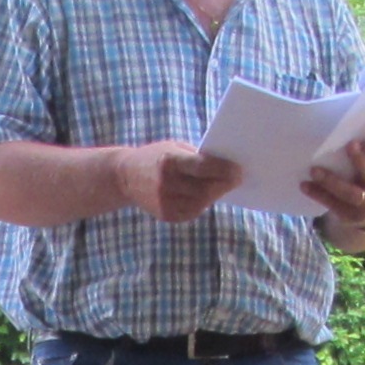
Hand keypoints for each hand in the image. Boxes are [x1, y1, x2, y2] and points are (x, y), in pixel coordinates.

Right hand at [117, 141, 242, 223]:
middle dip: (224, 184)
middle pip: (205, 189)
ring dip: (215, 194)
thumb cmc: (157, 157)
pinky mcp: (166, 215)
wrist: (125, 177)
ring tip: (222, 185)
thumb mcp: (174, 149)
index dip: (223, 170)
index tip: (239, 170)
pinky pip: (193, 211)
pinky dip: (202, 203)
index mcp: (168, 162)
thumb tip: (227, 168)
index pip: (201, 167)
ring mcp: (165, 203)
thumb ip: (197, 158)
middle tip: (238, 178)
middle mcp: (165, 184)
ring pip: (202, 202)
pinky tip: (204, 195)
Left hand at [307, 132, 364, 232]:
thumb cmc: (363, 179)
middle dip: (360, 160)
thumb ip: (362, 152)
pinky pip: (332, 204)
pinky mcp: (349, 215)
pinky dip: (318, 194)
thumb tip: (341, 130)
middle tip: (348, 146)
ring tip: (314, 170)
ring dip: (331, 181)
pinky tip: (304, 185)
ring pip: (350, 193)